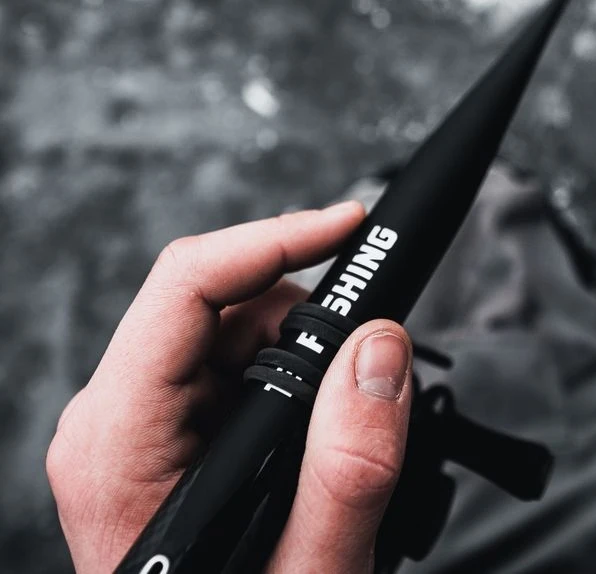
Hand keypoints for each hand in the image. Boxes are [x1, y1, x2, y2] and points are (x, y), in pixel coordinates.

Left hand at [47, 203, 412, 573]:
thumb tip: (381, 348)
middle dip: (309, 317)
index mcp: (118, 442)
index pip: (187, 285)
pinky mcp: (167, 434)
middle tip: (373, 369)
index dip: (275, 239)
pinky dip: (296, 379)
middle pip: (220, 299)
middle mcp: (114, 420)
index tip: (353, 226)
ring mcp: (137, 426)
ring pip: (234, 328)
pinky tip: (321, 433)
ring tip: (344, 427)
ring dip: (307, 354)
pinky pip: (237, 365)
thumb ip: (347, 470)